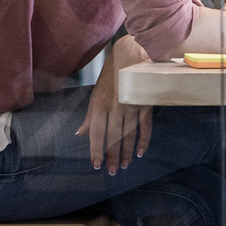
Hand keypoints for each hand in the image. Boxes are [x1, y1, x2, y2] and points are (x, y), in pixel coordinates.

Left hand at [85, 37, 154, 174]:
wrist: (132, 54)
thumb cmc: (111, 76)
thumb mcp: (96, 94)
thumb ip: (89, 116)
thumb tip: (80, 134)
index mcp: (100, 104)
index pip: (96, 133)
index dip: (96, 150)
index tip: (96, 165)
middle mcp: (115, 106)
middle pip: (114, 137)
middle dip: (113, 156)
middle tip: (113, 171)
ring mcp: (132, 105)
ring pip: (130, 135)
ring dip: (127, 152)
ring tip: (125, 166)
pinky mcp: (145, 104)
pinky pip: (145, 127)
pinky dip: (143, 141)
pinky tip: (140, 153)